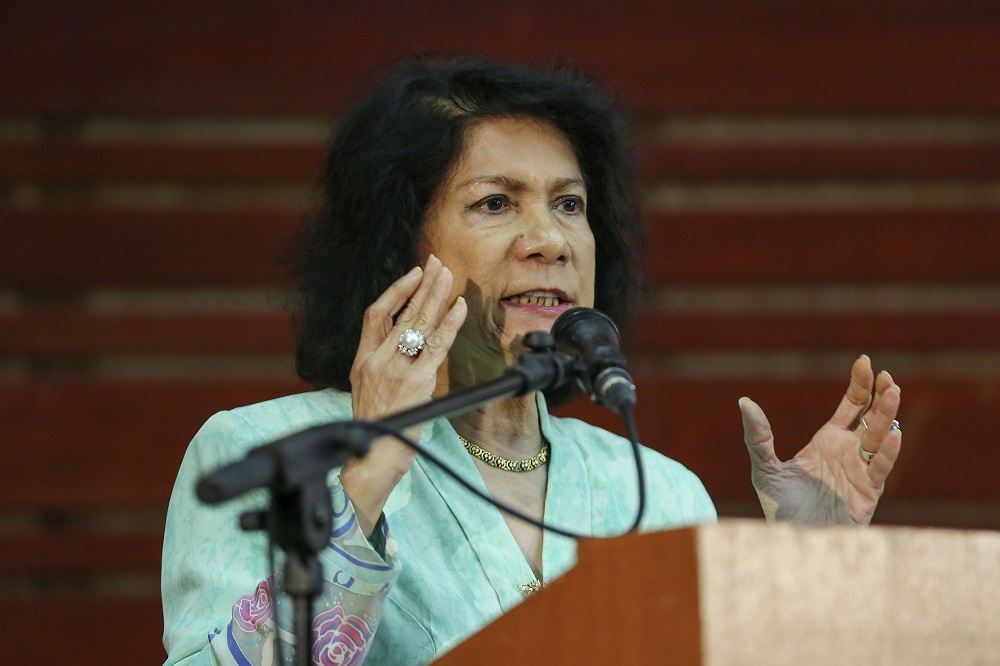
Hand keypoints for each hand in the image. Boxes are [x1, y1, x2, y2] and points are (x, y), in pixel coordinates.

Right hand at [340, 254, 466, 534]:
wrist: (372, 458)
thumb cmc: (376, 431)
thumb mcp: (369, 393)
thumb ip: (382, 368)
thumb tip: (405, 348)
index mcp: (361, 361)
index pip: (375, 315)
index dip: (395, 292)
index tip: (413, 275)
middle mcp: (376, 361)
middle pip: (401, 313)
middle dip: (422, 286)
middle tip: (437, 264)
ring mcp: (395, 370)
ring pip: (419, 324)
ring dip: (436, 297)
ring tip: (449, 277)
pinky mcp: (417, 382)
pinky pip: (437, 345)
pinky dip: (450, 323)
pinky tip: (460, 307)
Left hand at [740, 354, 901, 524]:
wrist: (791, 541)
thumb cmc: (780, 506)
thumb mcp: (765, 467)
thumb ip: (757, 436)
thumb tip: (744, 401)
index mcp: (828, 441)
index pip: (851, 406)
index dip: (860, 385)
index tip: (865, 361)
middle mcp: (849, 452)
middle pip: (871, 418)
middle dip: (880, 397)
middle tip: (886, 377)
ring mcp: (861, 472)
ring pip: (880, 438)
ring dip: (887, 417)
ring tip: (893, 393)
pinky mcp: (867, 493)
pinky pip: (880, 469)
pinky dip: (887, 452)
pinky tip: (893, 435)